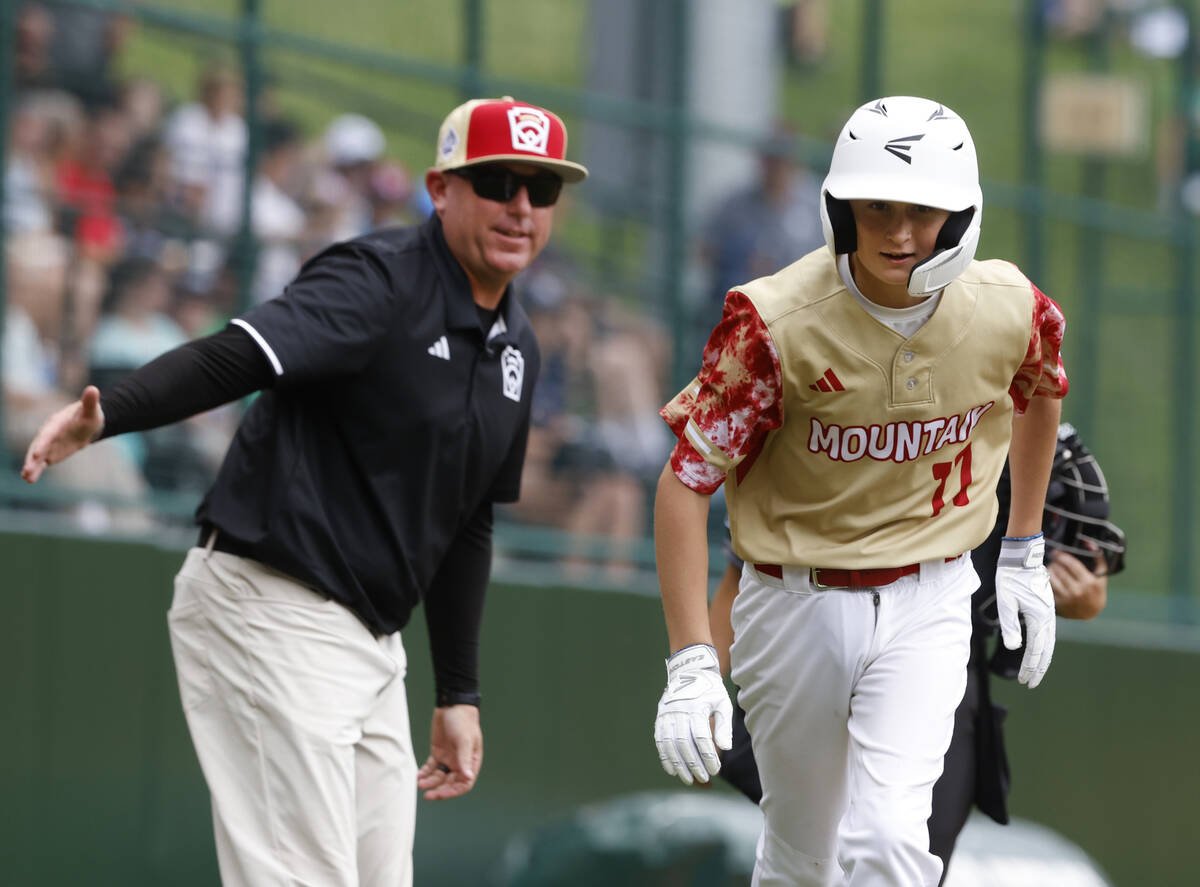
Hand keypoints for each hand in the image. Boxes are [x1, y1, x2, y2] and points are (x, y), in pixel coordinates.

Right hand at [21, 386, 104, 482]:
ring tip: (26, 478)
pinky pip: (41, 462)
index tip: (37, 454)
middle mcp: (49, 433)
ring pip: (37, 456)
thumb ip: (90, 401)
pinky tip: (28, 479)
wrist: (87, 422)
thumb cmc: (89, 414)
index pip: (49, 434)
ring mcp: (48, 444)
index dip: (43, 443)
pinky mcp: (50, 453)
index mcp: (57, 423)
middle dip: (33, 458)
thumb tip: (93, 389)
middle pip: (39, 446)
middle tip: (27, 469)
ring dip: (31, 466)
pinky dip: (36, 470)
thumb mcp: (92, 409)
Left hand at [417, 704, 481, 800]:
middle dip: (439, 790)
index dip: (453, 791)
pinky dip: (424, 773)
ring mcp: (448, 758)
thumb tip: (467, 777)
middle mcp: (460, 762)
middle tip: (427, 794)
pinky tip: (418, 775)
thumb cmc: (463, 721)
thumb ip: (464, 758)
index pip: (464, 783)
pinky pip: (431, 768)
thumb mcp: (464, 739)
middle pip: (450, 783)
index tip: (441, 793)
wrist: (451, 705)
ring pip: (439, 777)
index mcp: (471, 761)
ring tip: (420, 783)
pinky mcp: (438, 753)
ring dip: (430, 782)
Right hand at [654, 643, 731, 784]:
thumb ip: (724, 726)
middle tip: (704, 778)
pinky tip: (672, 770)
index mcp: (696, 707)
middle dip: (694, 764)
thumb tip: (725, 748)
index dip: (708, 756)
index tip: (715, 770)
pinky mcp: (660, 718)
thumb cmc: (710, 690)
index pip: (702, 738)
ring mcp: (667, 714)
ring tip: (688, 779)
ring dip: (678, 764)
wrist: (689, 671)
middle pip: (685, 743)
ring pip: (670, 744)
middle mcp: (679, 711)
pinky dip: (665, 757)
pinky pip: (660, 740)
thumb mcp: (723, 703)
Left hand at [995, 534, 1055, 688]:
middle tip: (1031, 684)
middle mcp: (1048, 618)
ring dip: (1043, 659)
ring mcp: (1049, 613)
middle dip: (1038, 668)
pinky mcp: (1047, 608)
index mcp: (1039, 618)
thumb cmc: (1010, 578)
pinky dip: (1045, 646)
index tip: (1024, 681)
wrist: (1022, 558)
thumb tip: (1013, 648)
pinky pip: (1048, 633)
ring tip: (1036, 672)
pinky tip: (1039, 652)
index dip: (1030, 667)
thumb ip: (1009, 625)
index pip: (1036, 650)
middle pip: (1046, 650)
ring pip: (1049, 642)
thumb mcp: (1005, 601)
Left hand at [1049, 544, 1107, 619]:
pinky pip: (1048, 586)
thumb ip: (1097, 557)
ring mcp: (1067, 598)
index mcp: (1089, 583)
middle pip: (1059, 569)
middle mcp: (1078, 591)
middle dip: (1056, 562)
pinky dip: (1047, 579)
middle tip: (1055, 559)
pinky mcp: (1058, 603)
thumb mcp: (1101, 574)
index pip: (1071, 564)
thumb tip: (1089, 543)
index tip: (1057, 552)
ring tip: (1053, 567)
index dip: (1062, 556)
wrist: (1090, 612)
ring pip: (1052, 576)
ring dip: (1050, 569)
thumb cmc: (1095, 589)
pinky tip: (1051, 576)